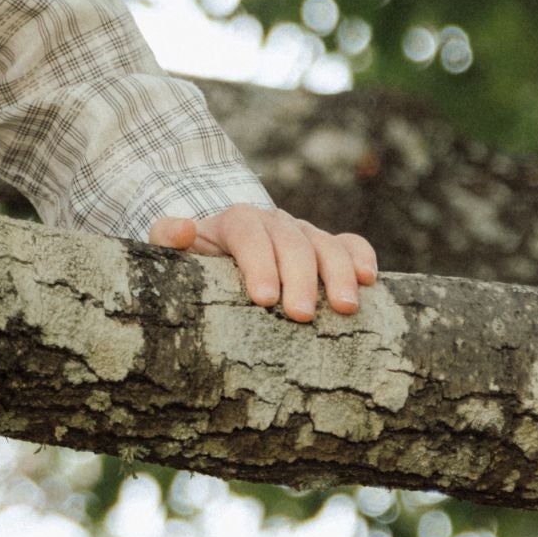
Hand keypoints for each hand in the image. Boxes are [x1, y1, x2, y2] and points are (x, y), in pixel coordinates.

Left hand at [147, 202, 378, 322]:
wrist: (219, 247)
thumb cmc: (196, 259)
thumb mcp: (174, 250)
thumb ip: (168, 237)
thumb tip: (185, 229)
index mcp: (235, 221)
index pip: (248, 233)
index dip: (258, 263)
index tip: (263, 299)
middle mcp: (273, 222)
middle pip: (291, 241)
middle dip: (299, 278)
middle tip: (302, 315)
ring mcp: (302, 233)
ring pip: (325, 243)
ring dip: (338, 273)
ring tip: (345, 308)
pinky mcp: (324, 246)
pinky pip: (350, 243)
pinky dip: (361, 257)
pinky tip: (369, 280)